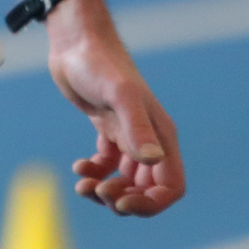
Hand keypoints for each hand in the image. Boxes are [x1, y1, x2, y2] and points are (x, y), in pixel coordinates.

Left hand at [46, 0, 183, 216]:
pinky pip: (107, 167)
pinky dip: (94, 175)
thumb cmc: (100, 64)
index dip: (151, 204)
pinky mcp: (108, 132)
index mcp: (161, 135)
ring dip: (106, 192)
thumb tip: (152, 160)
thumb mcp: (120, 95)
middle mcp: (149, 139)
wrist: (76, 43)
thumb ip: (136, 127)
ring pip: (126, 182)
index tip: (122, 203)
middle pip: (148, 191)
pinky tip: (78, 167)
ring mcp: (128, 136)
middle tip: (98, 193)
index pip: (171, 186)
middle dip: (124, 201)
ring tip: (83, 186)